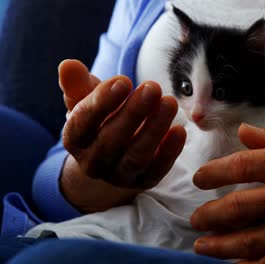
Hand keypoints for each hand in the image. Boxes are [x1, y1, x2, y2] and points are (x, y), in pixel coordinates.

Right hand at [59, 59, 185, 212]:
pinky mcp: (143, 182)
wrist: (112, 156)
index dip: (102, 101)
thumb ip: (78, 84)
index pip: (83, 121)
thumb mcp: (87, 101)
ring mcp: (119, 175)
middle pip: (111, 139)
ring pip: (136, 156)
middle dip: (134, 112)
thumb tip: (69, 65)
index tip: (124, 80)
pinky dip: (169, 151)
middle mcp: (93, 162)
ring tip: (169, 102)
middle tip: (153, 87)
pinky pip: (157, 170)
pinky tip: (180, 130)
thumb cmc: (100, 119)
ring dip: (154, 129)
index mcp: (74, 139)